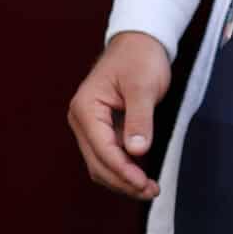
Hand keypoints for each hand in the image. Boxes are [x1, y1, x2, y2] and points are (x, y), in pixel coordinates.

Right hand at [66, 32, 171, 199]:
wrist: (140, 41)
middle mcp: (82, 120)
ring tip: (148, 189)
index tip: (143, 184)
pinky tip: (140, 176)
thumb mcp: (143, 86)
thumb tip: (136, 151)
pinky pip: (108, 154)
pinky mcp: (102, 128)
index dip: (122, 170)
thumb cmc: (140, 58)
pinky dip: (123, 167)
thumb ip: (140, 118)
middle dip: (122, 180)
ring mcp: (90, 126)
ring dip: (122, 178)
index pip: (102, 149)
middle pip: (98, 162)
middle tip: (150, 191)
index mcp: (85, 108)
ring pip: (101, 163)